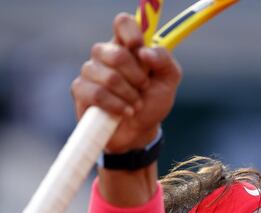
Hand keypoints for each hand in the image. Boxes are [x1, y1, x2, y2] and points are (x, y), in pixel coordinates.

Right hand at [70, 13, 181, 152]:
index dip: (131, 33)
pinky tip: (125, 112)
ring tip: (136, 104)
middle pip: (116, 54)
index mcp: (128, 46)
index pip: (123, 23)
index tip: (139, 49)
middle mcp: (106, 54)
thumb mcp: (168, 81)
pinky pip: (97, 94)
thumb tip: (145, 52)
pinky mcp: (80, 90)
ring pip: (109, 77)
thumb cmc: (152, 102)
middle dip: (137, 77)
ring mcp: (91, 71)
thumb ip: (164, 61)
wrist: (140, 131)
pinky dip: (117, 106)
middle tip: (144, 87)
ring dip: (130, 95)